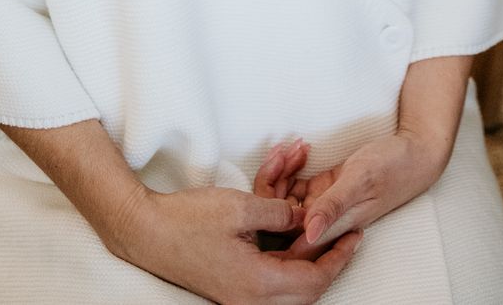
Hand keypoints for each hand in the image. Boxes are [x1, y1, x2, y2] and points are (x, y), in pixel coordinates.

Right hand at [113, 182, 360, 304]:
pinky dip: (285, 258)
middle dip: (328, 261)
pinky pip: (270, 279)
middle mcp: (251, 299)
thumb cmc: (190, 220)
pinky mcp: (231, 286)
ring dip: (306, 257)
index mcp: (258, 284)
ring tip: (322, 230)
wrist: (147, 232)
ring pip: (288, 285)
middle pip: (305, 289)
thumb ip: (281, 213)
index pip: (313, 281)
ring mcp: (240, 295)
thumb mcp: (243, 208)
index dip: (337, 258)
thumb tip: (306, 218)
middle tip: (345, 236)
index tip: (355, 235)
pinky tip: (292, 234)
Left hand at [262, 131, 445, 255]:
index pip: (286, 228)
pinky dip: (292, 164)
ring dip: (282, 170)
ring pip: (286, 195)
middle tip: (282, 152)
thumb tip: (308, 234)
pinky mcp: (325, 188)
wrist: (415, 151)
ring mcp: (323, 202)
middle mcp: (323, 218)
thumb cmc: (393, 167)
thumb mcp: (360, 180)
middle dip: (273, 181)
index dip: (271, 204)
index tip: (275, 174)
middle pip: (280, 211)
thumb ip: (333, 205)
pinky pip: (297, 182)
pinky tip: (300, 147)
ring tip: (292, 146)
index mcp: (330, 226)